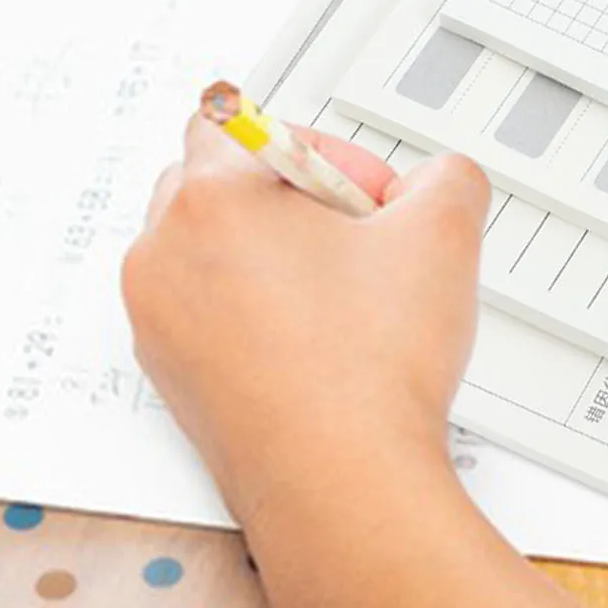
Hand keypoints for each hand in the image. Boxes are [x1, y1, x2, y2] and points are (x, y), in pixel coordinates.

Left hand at [123, 115, 489, 594]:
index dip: (313, 145)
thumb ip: (448, 177)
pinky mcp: (173, 379)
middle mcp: (164, 257)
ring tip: (344, 297)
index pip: (234, 120)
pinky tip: (323, 346)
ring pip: (207, 253)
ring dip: (270, 256)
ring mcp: (159, 324)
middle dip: (290, 199)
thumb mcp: (445, 237)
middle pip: (214, 184)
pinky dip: (255, 314)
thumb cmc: (370, 374)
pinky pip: (206, 316)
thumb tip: (439, 182)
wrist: (344, 488)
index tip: (362, 193)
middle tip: (358, 239)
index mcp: (212, 201)